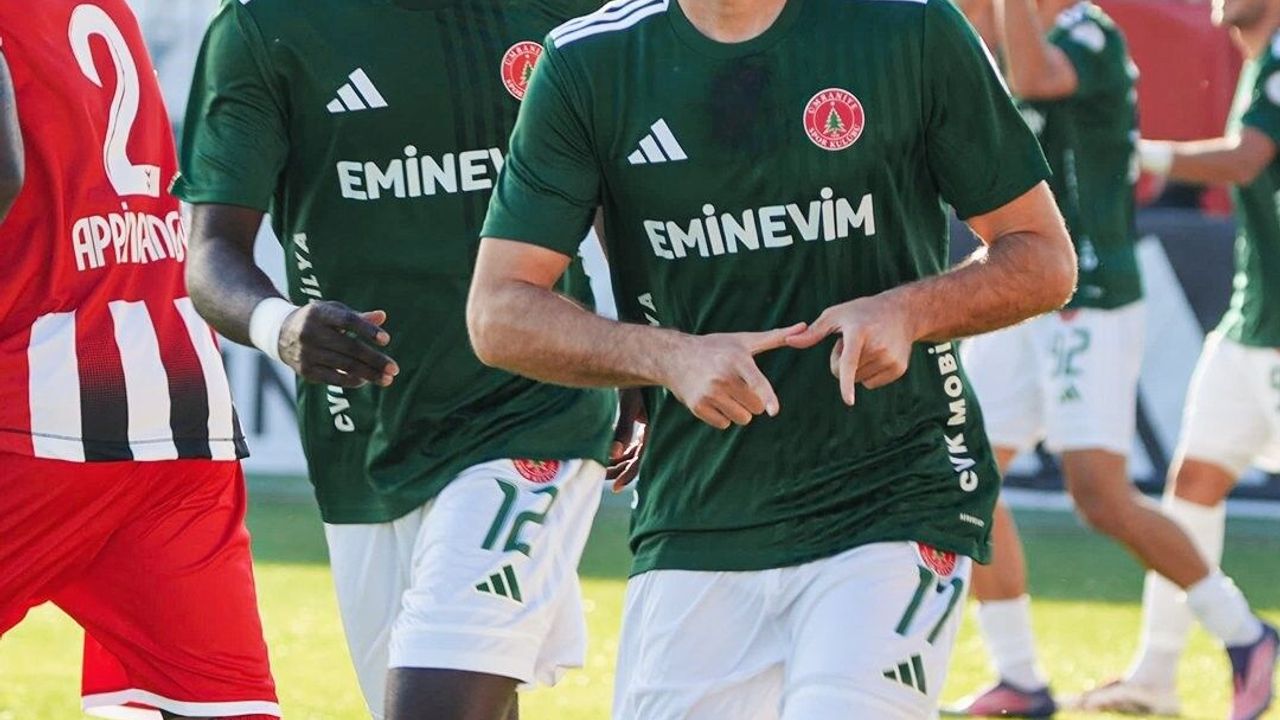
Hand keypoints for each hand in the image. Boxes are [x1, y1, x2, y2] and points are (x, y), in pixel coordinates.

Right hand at [278, 301, 398, 388]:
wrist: (280, 333)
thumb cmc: (317, 320)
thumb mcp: (333, 312)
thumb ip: (357, 316)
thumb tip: (382, 317)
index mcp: (320, 313)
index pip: (347, 320)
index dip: (367, 330)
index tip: (387, 340)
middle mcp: (311, 332)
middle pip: (350, 347)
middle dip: (375, 360)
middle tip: (394, 369)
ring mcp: (307, 353)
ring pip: (344, 365)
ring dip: (369, 374)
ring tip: (387, 379)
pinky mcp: (305, 370)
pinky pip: (333, 378)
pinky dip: (352, 380)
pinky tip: (365, 380)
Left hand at [607, 388, 646, 491]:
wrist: (637, 364)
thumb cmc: (635, 383)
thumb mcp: (629, 406)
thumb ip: (623, 430)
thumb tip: (614, 453)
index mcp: (653, 430)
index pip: (641, 459)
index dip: (629, 475)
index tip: (616, 487)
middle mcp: (651, 433)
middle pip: (635, 459)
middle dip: (619, 470)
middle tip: (601, 478)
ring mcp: (646, 429)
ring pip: (632, 453)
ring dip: (618, 462)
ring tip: (601, 470)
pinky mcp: (640, 424)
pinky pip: (630, 444)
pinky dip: (619, 451)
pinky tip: (607, 456)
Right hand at [659, 323, 805, 429]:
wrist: (675, 357)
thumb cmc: (716, 348)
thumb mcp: (744, 340)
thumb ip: (776, 337)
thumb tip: (804, 327)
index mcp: (737, 360)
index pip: (756, 382)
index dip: (767, 397)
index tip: (773, 411)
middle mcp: (722, 377)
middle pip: (756, 407)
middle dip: (753, 401)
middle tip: (738, 385)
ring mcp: (708, 393)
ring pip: (742, 418)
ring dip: (739, 411)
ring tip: (725, 393)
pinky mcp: (697, 406)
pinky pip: (724, 424)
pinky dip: (723, 417)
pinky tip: (713, 400)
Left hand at [786, 294, 916, 404]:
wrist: (902, 313)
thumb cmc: (861, 313)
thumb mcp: (836, 315)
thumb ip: (812, 332)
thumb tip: (788, 341)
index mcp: (859, 333)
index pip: (849, 362)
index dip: (847, 383)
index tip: (848, 400)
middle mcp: (877, 347)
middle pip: (845, 374)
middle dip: (842, 361)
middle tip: (855, 341)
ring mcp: (890, 359)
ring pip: (859, 380)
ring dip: (857, 368)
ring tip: (868, 345)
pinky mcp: (898, 369)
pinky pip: (872, 383)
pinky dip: (870, 373)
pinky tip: (878, 354)